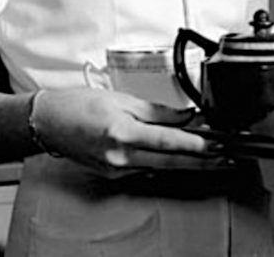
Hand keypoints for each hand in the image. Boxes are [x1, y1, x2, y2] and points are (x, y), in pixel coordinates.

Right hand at [30, 88, 220, 172]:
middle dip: (201, 161)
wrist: (48, 123)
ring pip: (160, 168)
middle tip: (224, 158)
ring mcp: (117, 169)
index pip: (169, 142)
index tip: (217, 145)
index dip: (197, 145)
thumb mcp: (122, 99)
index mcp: (123, 133)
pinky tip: (175, 158)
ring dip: (185, 163)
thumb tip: (185, 116)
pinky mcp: (114, 174)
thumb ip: (157, 110)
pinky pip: (144, 169)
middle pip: (170, 162)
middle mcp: (120, 156)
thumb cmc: (79, 105)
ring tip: (209, 157)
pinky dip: (162, 163)